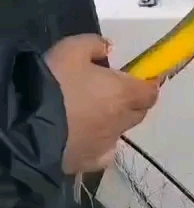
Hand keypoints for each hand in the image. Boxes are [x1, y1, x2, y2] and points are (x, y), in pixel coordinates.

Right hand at [45, 34, 159, 174]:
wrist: (29, 123)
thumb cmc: (56, 82)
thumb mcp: (72, 48)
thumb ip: (95, 44)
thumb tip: (109, 49)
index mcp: (122, 93)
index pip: (151, 93)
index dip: (149, 85)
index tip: (141, 79)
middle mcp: (120, 121)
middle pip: (139, 113)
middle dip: (133, 102)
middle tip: (115, 92)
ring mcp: (105, 145)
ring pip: (120, 133)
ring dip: (115, 123)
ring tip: (95, 115)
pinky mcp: (88, 162)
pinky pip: (103, 154)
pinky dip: (101, 145)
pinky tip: (88, 138)